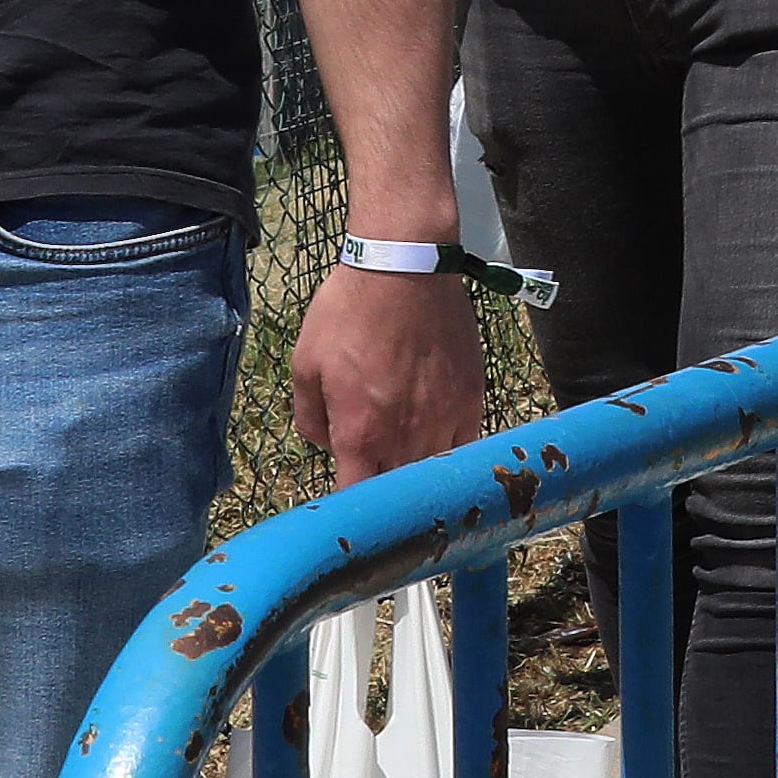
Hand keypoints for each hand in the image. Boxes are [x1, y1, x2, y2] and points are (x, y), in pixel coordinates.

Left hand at [291, 261, 483, 484]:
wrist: (404, 268)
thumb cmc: (349, 311)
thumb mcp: (305, 363)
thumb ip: (309, 417)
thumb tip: (325, 442)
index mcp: (359, 433)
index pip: (357, 498)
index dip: (350, 509)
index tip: (346, 504)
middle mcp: (406, 436)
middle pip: (399, 491)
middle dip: (384, 490)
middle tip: (375, 475)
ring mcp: (445, 419)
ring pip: (435, 472)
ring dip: (417, 470)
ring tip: (405, 457)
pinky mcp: (472, 397)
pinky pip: (465, 444)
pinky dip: (450, 449)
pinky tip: (436, 437)